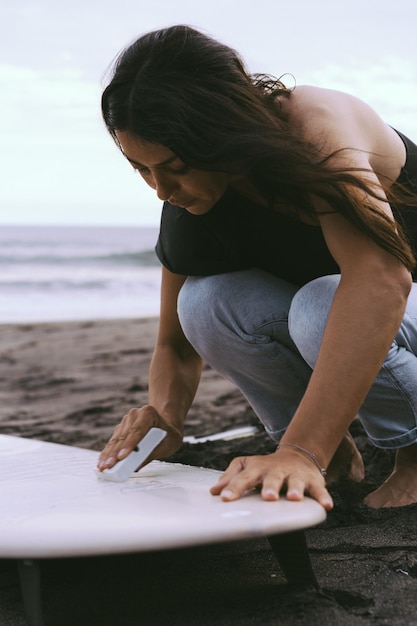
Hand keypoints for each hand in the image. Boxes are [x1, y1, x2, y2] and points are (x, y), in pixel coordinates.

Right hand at [97, 405, 182, 470]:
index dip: (129, 444)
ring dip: (109, 454)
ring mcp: (126, 420)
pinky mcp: (121, 429)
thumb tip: (135, 466)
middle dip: (115, 453)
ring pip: (116, 440)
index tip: (122, 457)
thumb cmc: (169, 435)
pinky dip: (108, 452)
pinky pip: (113, 442)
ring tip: (103, 467)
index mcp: (148, 413)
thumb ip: (151, 454)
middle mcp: (135, 414)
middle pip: (124, 436)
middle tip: (109, 466)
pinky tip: (102, 461)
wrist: (167, 425)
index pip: (137, 430)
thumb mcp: (167, 444)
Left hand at [210, 447, 333, 509]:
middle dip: (270, 487)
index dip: (234, 488)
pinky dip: (323, 497)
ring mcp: (295, 476)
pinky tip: (326, 506)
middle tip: (267, 497)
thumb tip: (214, 491)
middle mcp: (276, 471)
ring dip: (295, 489)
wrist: (297, 454)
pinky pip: (319, 490)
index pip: (244, 478)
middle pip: (272, 479)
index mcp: (258, 469)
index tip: (225, 499)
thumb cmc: (266, 466)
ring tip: (293, 498)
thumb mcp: (247, 466)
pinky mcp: (313, 482)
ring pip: (295, 482)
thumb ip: (231, 478)